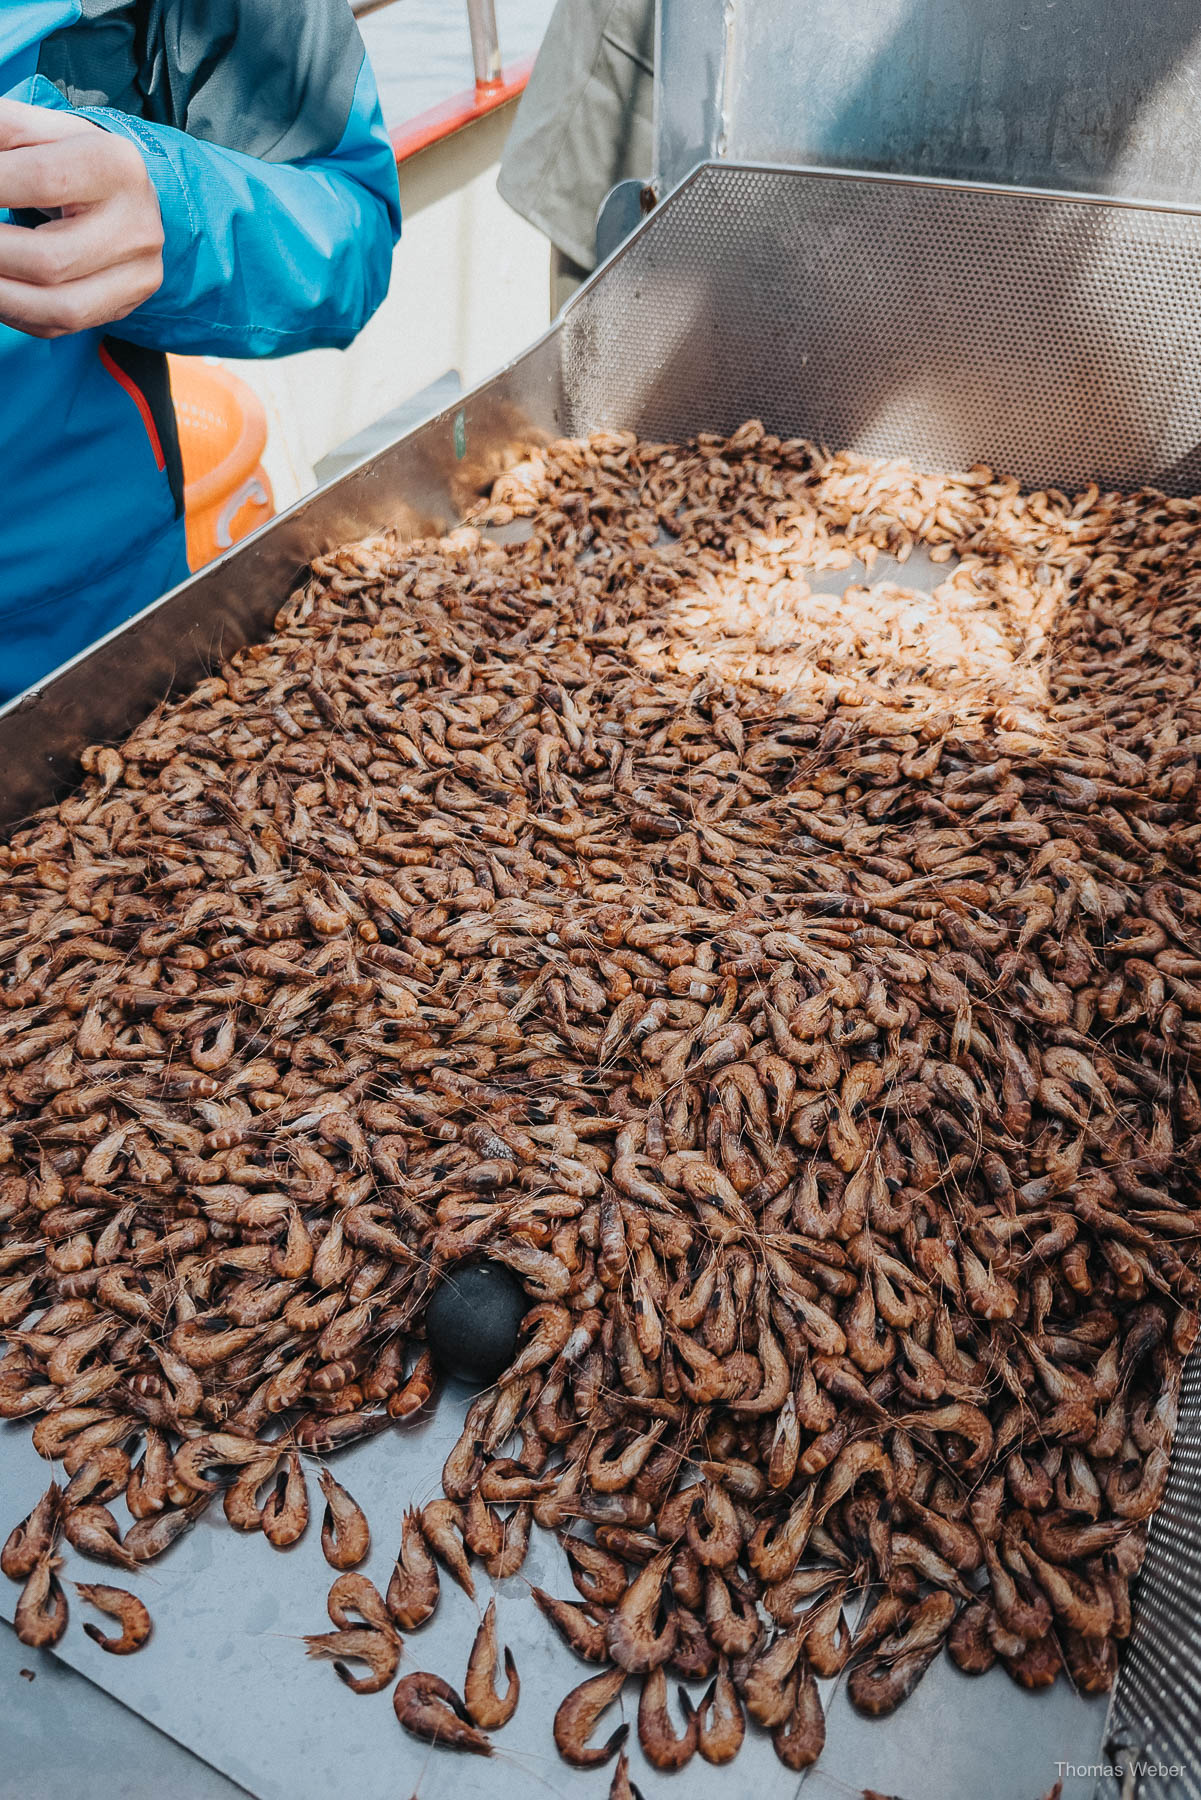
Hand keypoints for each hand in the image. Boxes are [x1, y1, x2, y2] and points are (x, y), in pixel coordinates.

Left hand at [0, 97, 163, 338]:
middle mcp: (138, 225)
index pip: (42, 180)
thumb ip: (2, 131)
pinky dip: (15, 312)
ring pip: (59, 307)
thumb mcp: (37, 132)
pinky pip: (60, 324)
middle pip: (50, 259)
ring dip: (1, 295)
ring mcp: (138, 273)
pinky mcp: (126, 305)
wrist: (126, 198)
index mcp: (116, 164)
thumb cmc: (69, 160)